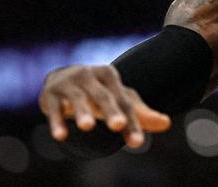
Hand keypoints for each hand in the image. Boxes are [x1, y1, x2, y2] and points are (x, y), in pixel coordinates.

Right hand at [39, 64, 170, 148]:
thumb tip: (167, 123)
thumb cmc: (97, 91)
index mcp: (110, 75)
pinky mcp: (50, 93)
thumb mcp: (117, 98)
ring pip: (79, 99)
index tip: (138, 143)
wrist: (61, 77)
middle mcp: (91, 75)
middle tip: (118, 125)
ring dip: (83, 112)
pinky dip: (57, 121)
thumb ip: (139, 112)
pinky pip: (55, 108)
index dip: (132, 122)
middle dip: (111, 111)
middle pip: (103, 96)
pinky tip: (61, 136)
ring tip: (87, 127)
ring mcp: (70, 82)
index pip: (124, 101)